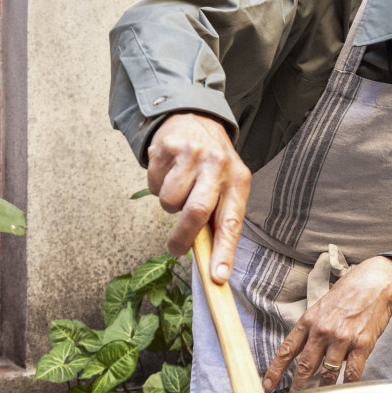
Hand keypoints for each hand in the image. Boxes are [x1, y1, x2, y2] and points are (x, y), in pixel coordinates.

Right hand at [146, 113, 249, 283]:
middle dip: (183, 237)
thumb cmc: (212, 162)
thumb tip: (209, 259)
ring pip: (169, 201)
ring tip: (178, 191)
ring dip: (169, 206)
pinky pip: (153, 185)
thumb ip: (219, 215)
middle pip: (197, 211)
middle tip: (175, 248)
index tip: (217, 276)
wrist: (193, 116)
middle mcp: (217, 165)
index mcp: (238, 180)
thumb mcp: (226, 184)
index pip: (232, 221)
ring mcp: (191, 154)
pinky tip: (168, 173)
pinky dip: (156, 187)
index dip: (224, 252)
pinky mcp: (167, 148)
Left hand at [262, 256, 391, 391]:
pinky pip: (351, 373)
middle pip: (305, 366)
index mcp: (308, 321)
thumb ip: (310, 329)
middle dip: (298, 385)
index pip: (286, 350)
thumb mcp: (321, 308)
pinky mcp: (361, 345)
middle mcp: (322, 331)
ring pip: (327, 373)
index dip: (275, 370)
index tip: (268, 385)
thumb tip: (301, 351)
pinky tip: (344, 391)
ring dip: (321, 389)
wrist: (375, 283)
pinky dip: (347, 385)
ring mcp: (342, 339)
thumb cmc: (347, 295)